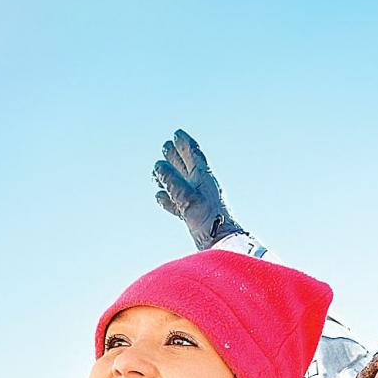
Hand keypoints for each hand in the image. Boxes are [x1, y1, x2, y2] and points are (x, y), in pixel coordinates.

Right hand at [152, 129, 244, 249]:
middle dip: (176, 156)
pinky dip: (167, 198)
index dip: (185, 143)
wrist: (221, 244)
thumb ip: (173, 182)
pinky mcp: (194, 217)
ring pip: (180, 184)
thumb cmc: (210, 220)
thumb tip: (159, 166)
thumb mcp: (189, 198)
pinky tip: (159, 197)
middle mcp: (202, 187)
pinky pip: (178, 203)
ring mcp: (198, 202)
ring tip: (156, 171)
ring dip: (169, 177)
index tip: (177, 133)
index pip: (195, 154)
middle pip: (187, 167)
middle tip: (166, 146)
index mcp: (205, 178)